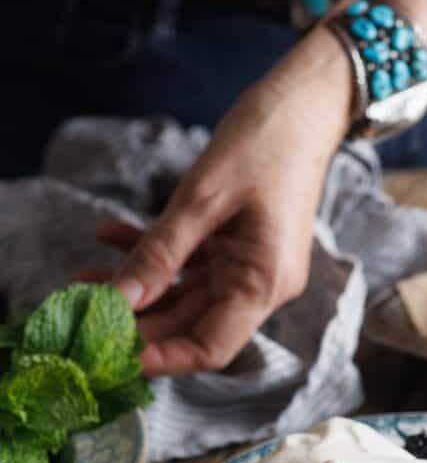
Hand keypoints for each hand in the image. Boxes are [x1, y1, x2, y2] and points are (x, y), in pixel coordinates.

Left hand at [98, 28, 351, 376]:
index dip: (162, 357)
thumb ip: (161, 251)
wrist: (304, 106)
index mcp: (264, 284)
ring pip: (186, 298)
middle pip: (193, 326)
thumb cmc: (265, 143)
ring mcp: (251, 270)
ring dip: (139, 290)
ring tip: (87, 276)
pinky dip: (155, 258)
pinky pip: (191, 268)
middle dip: (139, 322)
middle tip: (86, 310)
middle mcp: (261, 288)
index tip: (112, 349)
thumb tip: (119, 299)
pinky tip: (112, 238)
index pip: (211, 347)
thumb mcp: (203, 197)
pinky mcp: (240, 251)